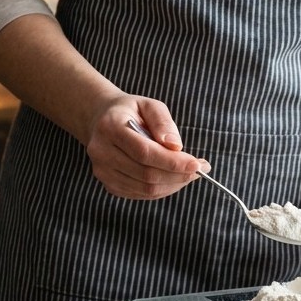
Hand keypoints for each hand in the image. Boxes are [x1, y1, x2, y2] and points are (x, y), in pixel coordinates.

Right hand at [83, 95, 207, 198]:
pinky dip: (163, 189)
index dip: (173, 162)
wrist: (102, 122)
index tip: (197, 164)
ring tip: (190, 173)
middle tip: (200, 169)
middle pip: (146, 174)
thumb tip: (176, 147)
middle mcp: (101, 152)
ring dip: (174, 184)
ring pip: (146, 188)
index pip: (144, 152)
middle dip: (178, 175)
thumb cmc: (131, 112)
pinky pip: (141, 194)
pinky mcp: (109, 185)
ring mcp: (103, 172)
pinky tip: (174, 178)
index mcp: (110, 128)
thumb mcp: (149, 106)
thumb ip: (163, 122)